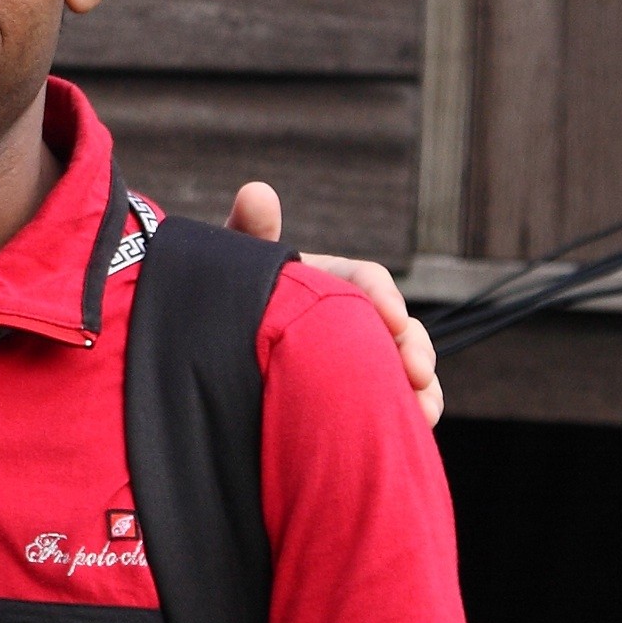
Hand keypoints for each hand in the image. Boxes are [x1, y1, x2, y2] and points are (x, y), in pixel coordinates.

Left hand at [226, 183, 442, 425]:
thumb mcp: (232, 265)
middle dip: (413, 348)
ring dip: (420, 387)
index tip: (391, 318)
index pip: (366, 279)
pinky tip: (413, 429)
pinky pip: (390, 400)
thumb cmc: (222, 297)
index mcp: (326, 279)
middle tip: (415, 373)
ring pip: (403, 366)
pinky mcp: (351, 391)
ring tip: (422, 412)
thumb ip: (248, 233)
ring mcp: (354, 354)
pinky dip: (408, 412)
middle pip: (396, 327)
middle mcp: (348, 316)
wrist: (199, 346)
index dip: (382, 295)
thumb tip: (258, 193)